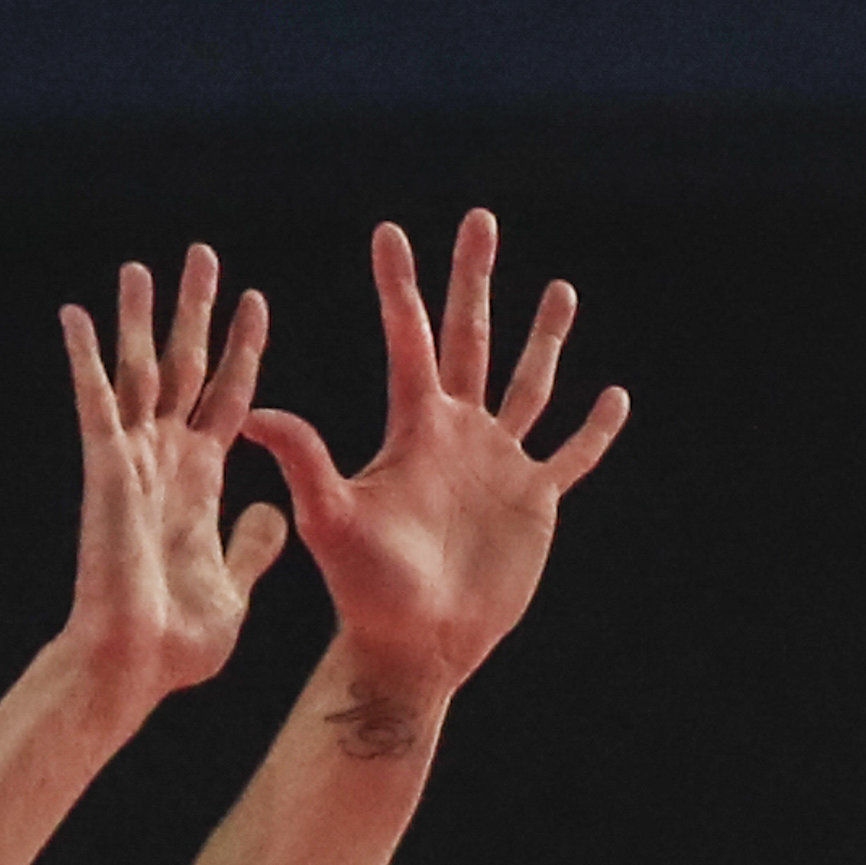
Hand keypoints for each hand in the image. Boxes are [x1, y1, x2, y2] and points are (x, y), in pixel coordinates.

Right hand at [60, 244, 292, 698]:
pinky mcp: (105, 471)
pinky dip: (83, 358)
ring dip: (141, 319)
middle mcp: (165, 461)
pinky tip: (75, 313)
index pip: (229, 400)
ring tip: (144, 265)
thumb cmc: (178, 643)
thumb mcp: (235, 584)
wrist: (135, 666)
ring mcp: (133, 463)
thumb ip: (251, 544)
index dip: (243, 352)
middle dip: (196, 313)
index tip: (257, 302)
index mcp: (200, 484)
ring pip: (139, 373)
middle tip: (204, 256)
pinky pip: (95, 404)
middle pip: (185, 368)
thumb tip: (273, 511)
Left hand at [242, 211, 628, 725]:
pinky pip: (571, 456)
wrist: (416, 644)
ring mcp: (499, 464)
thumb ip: (305, 462)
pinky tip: (612, 397)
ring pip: (527, 384)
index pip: (408, 340)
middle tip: (478, 220)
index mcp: (414, 428)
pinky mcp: (533, 502)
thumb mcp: (331, 520)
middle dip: (474, 279)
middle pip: (470, 338)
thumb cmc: (365, 589)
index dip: (400, 287)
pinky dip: (593, 430)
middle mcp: (457, 433)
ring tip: (559, 289)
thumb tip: (253, 415)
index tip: (390, 232)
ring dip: (544, 337)